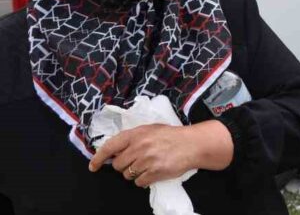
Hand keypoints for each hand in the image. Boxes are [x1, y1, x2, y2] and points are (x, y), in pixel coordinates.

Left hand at [89, 121, 232, 187]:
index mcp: (137, 134)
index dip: (99, 158)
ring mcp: (147, 160)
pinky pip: (139, 182)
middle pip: (118, 165)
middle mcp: (140, 147)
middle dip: (124, 166)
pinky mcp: (155, 172)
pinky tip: (153, 172)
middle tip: (136, 161)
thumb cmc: (172, 136)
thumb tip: (114, 152)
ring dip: (135, 173)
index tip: (93, 166)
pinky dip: (144, 180)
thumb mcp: (151, 130)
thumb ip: (133, 138)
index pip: (110, 146)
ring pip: (128, 175)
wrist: (193, 144)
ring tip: (148, 165)